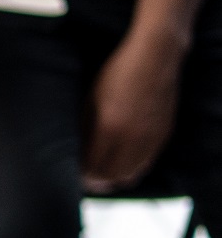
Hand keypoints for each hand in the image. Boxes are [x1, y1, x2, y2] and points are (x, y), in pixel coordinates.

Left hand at [82, 28, 183, 191]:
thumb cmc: (116, 74)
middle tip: (85, 176)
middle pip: (111, 177)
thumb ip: (84, 130)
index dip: (81, 176)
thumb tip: (76, 153)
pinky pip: (146, 163)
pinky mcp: (164, 134)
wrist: (155, 57)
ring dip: (114, 177)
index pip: (93, 169)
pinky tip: (122, 161)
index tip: (73, 174)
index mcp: (110, 129)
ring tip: (102, 172)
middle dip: (95, 181)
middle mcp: (133, 138)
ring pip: (130, 174)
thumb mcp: (90, 100)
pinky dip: (132, 168)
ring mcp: (151, 138)